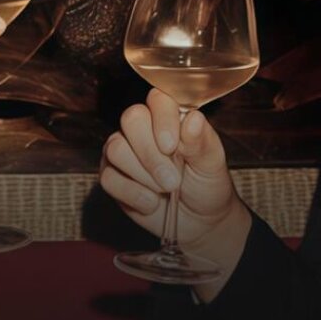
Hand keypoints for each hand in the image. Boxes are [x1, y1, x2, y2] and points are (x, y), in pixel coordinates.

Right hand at [99, 88, 241, 244]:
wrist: (198, 220)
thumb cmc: (206, 183)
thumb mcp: (212, 162)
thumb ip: (202, 140)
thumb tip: (193, 118)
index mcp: (169, 116)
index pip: (157, 99)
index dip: (163, 120)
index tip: (172, 146)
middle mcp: (142, 127)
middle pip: (131, 119)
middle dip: (151, 154)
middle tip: (173, 180)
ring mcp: (123, 150)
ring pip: (116, 149)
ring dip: (144, 176)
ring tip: (166, 190)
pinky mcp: (111, 175)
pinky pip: (108, 178)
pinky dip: (134, 195)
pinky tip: (152, 202)